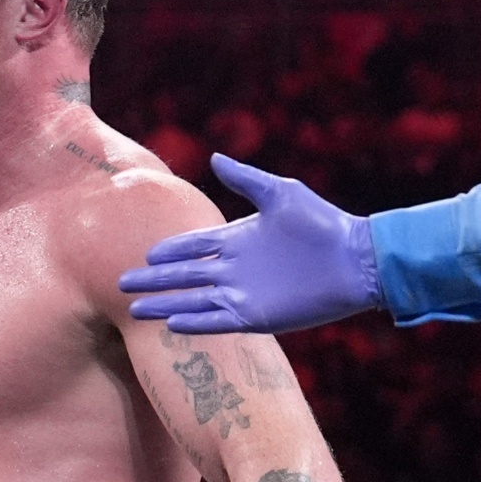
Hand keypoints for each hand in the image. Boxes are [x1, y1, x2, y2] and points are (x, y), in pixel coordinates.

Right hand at [118, 154, 380, 333]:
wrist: (357, 260)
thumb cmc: (324, 223)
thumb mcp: (281, 194)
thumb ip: (245, 179)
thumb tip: (213, 158)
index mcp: (237, 240)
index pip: (193, 248)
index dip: (169, 251)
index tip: (145, 254)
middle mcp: (235, 270)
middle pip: (184, 277)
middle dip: (153, 281)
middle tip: (122, 284)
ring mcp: (243, 294)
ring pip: (192, 301)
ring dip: (163, 305)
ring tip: (135, 309)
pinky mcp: (256, 316)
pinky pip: (216, 321)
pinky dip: (194, 322)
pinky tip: (170, 323)